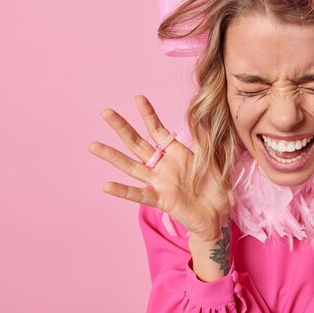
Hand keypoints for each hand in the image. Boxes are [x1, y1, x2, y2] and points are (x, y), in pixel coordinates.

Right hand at [88, 95, 229, 240]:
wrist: (219, 214)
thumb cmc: (216, 186)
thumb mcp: (216, 160)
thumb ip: (208, 141)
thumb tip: (204, 118)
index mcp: (176, 153)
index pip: (157, 130)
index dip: (148, 115)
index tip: (138, 98)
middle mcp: (164, 165)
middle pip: (138, 144)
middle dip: (122, 128)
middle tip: (105, 112)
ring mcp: (160, 182)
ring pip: (132, 167)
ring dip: (113, 156)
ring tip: (94, 146)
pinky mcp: (162, 200)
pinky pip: (140, 195)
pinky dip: (123, 191)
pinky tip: (106, 185)